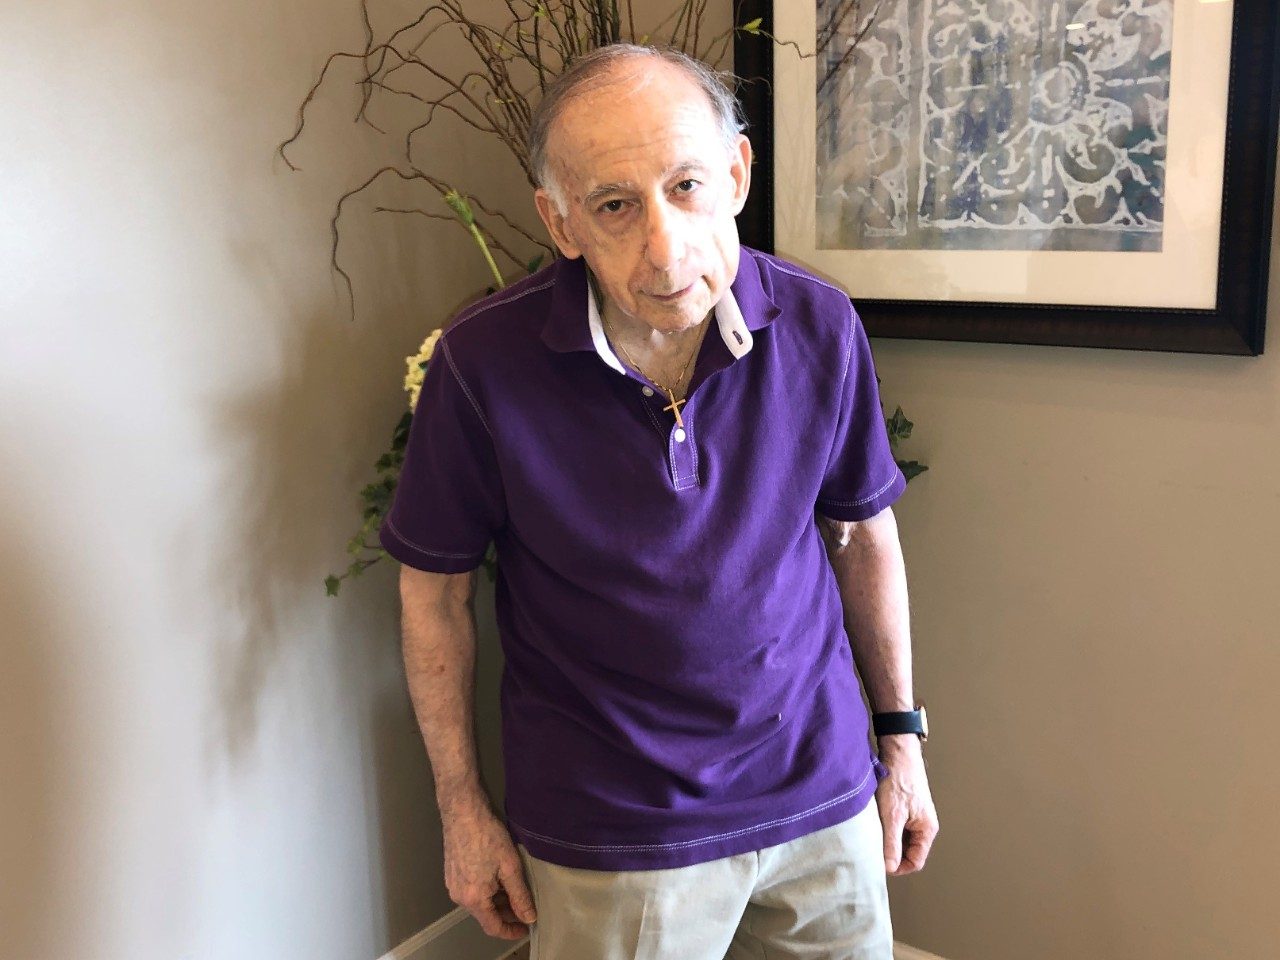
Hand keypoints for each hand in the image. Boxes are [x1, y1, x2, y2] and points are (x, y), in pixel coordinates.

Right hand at [441, 798, 537, 938]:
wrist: (462, 812)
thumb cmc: (487, 837)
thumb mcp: (510, 867)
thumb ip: (520, 896)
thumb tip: (529, 917)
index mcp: (473, 899)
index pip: (493, 927)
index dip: (511, 931)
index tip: (526, 928)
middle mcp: (459, 896)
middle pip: (485, 915)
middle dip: (506, 914)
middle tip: (525, 906)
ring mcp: (452, 884)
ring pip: (478, 902)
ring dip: (496, 901)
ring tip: (514, 891)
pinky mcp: (450, 873)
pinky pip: (471, 890)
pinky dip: (486, 891)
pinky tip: (498, 879)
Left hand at [874, 736, 938, 875]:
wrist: (898, 752)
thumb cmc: (899, 779)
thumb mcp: (892, 815)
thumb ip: (892, 843)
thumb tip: (889, 867)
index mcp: (927, 829)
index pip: (915, 861)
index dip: (898, 867)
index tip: (880, 866)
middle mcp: (923, 825)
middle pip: (908, 852)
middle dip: (891, 854)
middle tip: (872, 851)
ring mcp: (914, 816)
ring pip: (900, 839)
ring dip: (887, 840)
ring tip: (872, 835)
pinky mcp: (904, 808)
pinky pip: (896, 827)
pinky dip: (885, 828)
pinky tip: (873, 823)